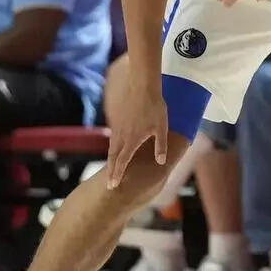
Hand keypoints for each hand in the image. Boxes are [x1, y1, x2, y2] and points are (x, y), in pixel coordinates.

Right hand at [105, 73, 169, 188]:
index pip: (121, 162)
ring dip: (111, 159)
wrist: (141, 85)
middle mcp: (120, 136)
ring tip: (112, 168)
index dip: (116, 174)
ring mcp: (116, 127)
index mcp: (131, 140)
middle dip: (111, 171)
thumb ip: (161, 145)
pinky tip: (117, 146)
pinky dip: (113, 145)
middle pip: (112, 157)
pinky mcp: (115, 118)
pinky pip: (112, 136)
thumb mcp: (162, 127)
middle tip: (108, 183)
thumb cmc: (154, 106)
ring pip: (111, 146)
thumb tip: (160, 162)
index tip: (112, 185)